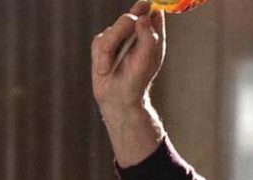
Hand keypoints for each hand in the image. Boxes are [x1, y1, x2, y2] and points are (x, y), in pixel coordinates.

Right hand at [91, 1, 166, 124]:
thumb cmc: (137, 79)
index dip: (148, 6)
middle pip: (129, 17)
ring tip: (112, 66)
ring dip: (110, 50)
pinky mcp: (102, 42)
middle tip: (123, 48)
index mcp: (151, 33)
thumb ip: (147, 37)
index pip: (152, 10)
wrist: (117, 97)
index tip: (144, 5)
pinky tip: (106, 68)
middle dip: (124, 32)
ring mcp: (117, 35)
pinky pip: (99, 42)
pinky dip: (102, 57)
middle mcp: (135, 31)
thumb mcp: (147, 59)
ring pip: (112, 30)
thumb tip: (144, 17)